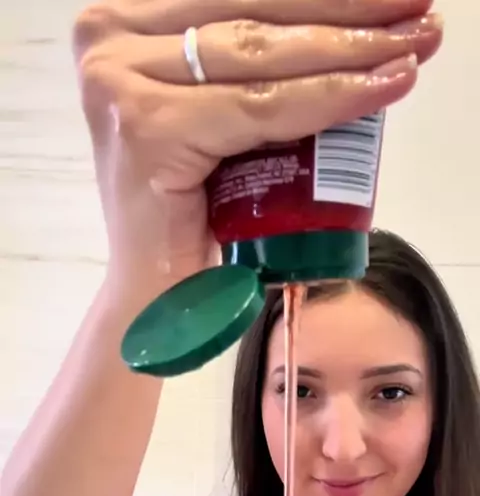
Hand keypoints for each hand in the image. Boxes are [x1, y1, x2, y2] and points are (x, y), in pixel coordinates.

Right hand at [72, 0, 442, 274]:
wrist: (157, 295)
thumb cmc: (190, 214)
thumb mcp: (217, 118)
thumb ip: (251, 70)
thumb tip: (346, 33)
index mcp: (121, 26)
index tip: (391, 3)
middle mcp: (108, 41)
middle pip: (250, 13)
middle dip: (344, 15)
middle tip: (416, 18)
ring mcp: (118, 82)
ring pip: (260, 55)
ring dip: (348, 51)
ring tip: (408, 51)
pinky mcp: (145, 127)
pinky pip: (259, 107)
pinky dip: (327, 98)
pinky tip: (380, 87)